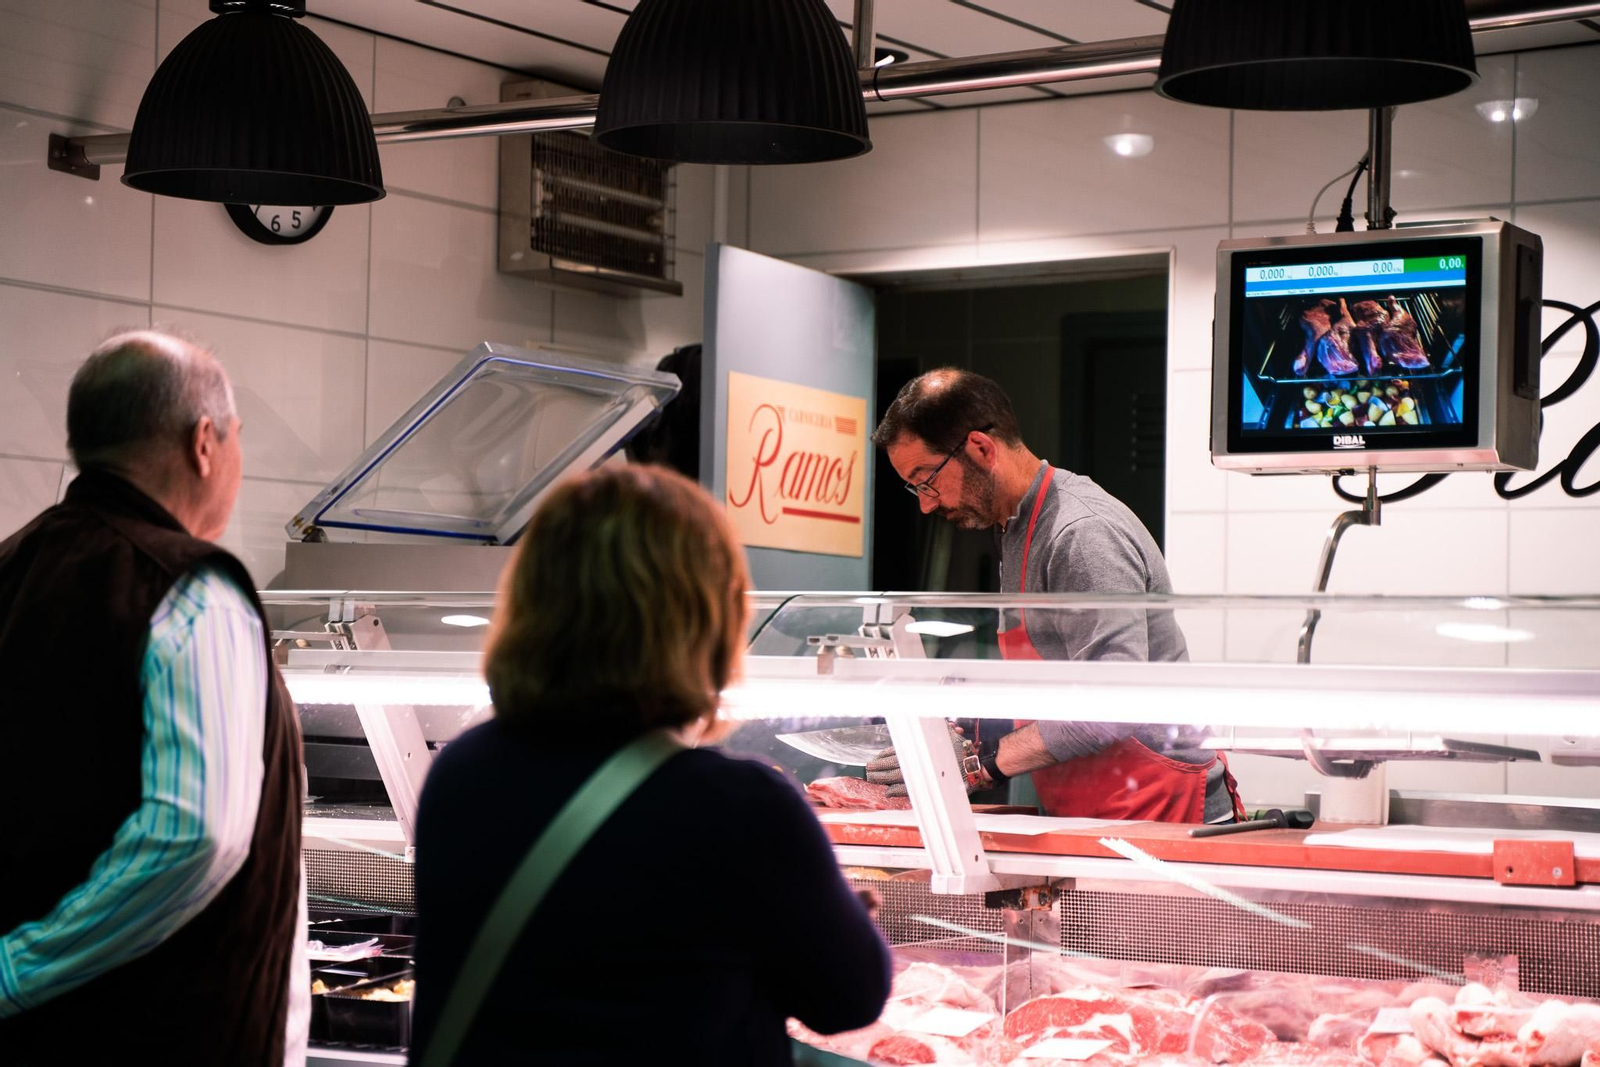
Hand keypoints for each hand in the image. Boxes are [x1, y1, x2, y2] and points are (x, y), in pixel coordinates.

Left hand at [865, 723, 983, 797]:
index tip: (875, 759)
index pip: (898, 751)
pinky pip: (909, 789)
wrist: (975, 765)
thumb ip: (928, 732)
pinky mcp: (928, 785)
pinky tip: (889, 792)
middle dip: (879, 768)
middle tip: (868, 770)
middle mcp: (920, 759)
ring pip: (898, 776)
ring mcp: (923, 773)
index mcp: (921, 746)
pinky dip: (898, 791)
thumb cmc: (961, 748)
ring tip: (873, 779)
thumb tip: (914, 732)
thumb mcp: (945, 732)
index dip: (884, 755)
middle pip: (894, 764)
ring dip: (884, 779)